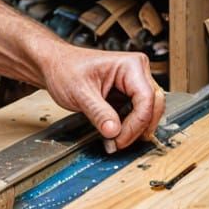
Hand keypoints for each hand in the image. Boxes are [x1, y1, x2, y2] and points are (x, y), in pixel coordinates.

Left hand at [39, 47, 164, 150]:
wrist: (55, 65)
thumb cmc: (66, 69)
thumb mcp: (80, 93)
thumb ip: (99, 113)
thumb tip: (114, 132)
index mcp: (130, 65)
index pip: (146, 99)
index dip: (136, 124)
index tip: (119, 139)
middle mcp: (137, 71)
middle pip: (153, 106)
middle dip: (138, 129)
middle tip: (118, 143)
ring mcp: (134, 83)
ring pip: (149, 112)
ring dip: (134, 130)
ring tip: (114, 141)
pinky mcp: (128, 94)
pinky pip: (138, 114)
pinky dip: (129, 127)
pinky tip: (114, 135)